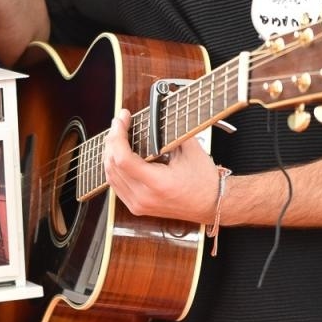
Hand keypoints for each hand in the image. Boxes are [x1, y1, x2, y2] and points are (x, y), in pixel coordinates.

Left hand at [103, 108, 216, 222]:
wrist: (211, 204)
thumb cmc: (204, 179)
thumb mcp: (190, 150)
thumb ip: (169, 131)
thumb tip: (153, 114)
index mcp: (158, 184)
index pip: (123, 159)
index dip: (117, 136)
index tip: (122, 119)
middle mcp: (144, 197)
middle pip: (112, 165)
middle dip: (112, 139)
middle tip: (119, 122)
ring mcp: (138, 205)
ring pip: (110, 175)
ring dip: (110, 152)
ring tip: (117, 134)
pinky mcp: (136, 207)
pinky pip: (116, 185)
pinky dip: (113, 167)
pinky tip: (118, 153)